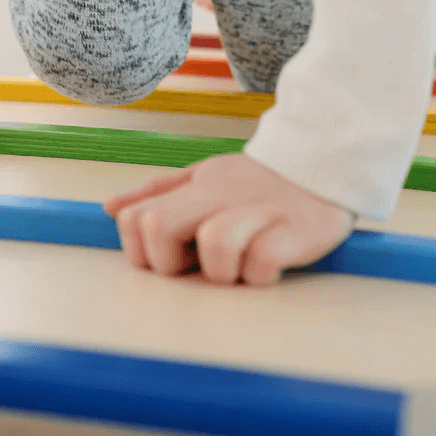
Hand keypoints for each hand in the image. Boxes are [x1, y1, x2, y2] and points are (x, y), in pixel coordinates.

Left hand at [104, 153, 354, 285]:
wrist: (324, 160)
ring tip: (239, 267)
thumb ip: (159, 193)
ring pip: (213, 244)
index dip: (141, 251)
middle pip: (158, 228)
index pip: (134, 219)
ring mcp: (257, 212)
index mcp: (193, 188)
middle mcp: (218, 196)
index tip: (170, 258)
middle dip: (168, 264)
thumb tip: (111, 208)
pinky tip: (271, 265)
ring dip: (220, 271)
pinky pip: (261, 262)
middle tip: (197, 267)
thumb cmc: (257, 181)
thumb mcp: (203, 177)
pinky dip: (261, 275)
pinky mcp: (294, 229)